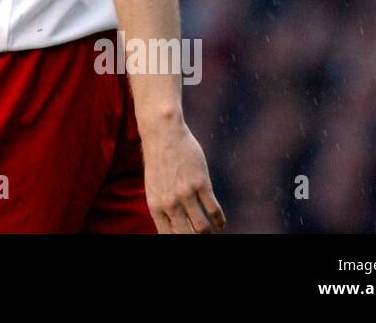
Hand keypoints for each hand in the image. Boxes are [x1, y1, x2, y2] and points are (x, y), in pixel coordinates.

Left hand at [140, 118, 225, 232]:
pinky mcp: (200, 183)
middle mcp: (169, 203)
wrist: (162, 134)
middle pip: (186, 235)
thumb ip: (162, 206)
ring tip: (214, 233)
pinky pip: (213, 209)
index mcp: (155, 206)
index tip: (190, 238)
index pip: (168, 236)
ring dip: (210, 233)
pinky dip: (219, 220)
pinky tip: (221, 223)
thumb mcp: (154, 186)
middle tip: (205, 237)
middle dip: (196, 239)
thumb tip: (172, 226)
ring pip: (202, 227)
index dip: (181, 241)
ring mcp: (185, 193)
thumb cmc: (159, 160)